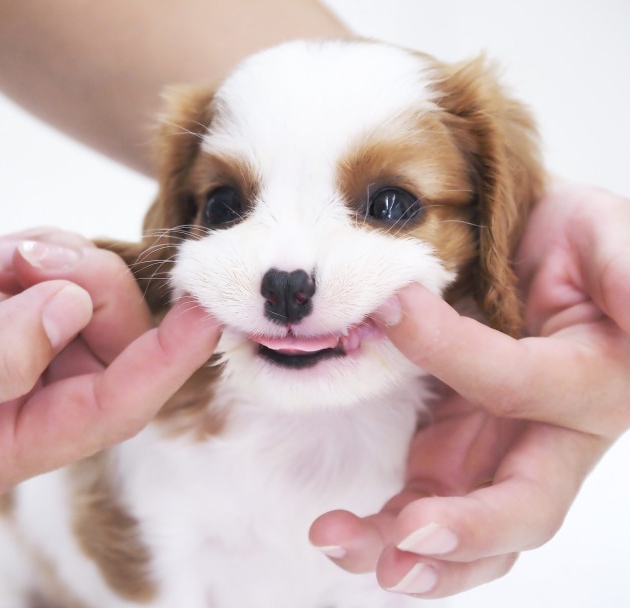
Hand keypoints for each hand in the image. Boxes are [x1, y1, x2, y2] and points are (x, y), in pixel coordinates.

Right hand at [0, 231, 219, 502]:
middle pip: (111, 350)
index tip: (207, 314)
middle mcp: (18, 413)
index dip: (166, 362)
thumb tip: (73, 312)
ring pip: (92, 309)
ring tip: (4, 254)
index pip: (112, 410)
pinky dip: (46, 254)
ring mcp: (15, 364)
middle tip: (35, 257)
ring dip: (66, 265)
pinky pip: (62, 283)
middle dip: (94, 289)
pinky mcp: (5, 320)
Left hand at [310, 182, 629, 595]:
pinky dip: (384, 530)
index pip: (519, 385)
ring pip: (469, 535)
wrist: (528, 259)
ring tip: (342, 543)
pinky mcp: (452, 455)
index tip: (390, 307)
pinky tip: (341, 532)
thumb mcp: (607, 238)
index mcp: (592, 385)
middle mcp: (548, 439)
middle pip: (522, 510)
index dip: (453, 353)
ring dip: (409, 553)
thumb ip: (623, 271)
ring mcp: (495, 456)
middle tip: (408, 539)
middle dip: (467, 531)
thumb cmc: (573, 249)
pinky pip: (424, 508)